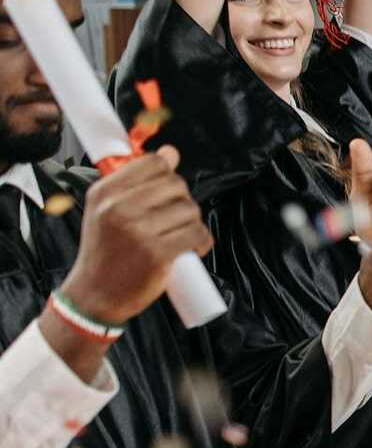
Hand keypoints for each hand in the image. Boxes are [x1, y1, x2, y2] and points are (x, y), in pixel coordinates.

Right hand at [59, 147, 213, 325]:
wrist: (95, 294)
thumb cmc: (105, 251)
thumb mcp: (105, 211)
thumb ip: (135, 182)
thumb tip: (171, 152)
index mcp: (104, 193)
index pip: (152, 162)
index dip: (168, 173)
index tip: (166, 190)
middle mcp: (119, 208)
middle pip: (176, 184)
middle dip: (182, 200)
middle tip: (173, 218)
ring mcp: (138, 231)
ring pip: (190, 210)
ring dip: (192, 223)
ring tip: (178, 236)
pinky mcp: (157, 253)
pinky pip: (198, 234)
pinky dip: (201, 241)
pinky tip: (191, 248)